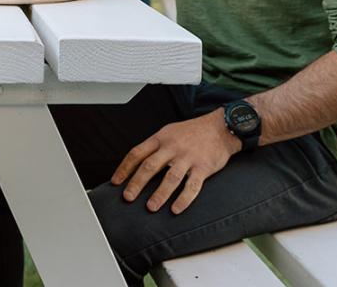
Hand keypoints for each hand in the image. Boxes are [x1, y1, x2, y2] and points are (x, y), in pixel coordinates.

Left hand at [110, 110, 239, 213]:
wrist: (221, 127)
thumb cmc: (192, 132)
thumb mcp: (169, 132)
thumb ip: (154, 147)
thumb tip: (136, 165)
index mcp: (160, 139)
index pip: (137, 153)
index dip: (124, 168)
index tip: (115, 182)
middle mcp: (172, 147)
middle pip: (150, 166)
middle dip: (137, 183)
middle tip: (128, 198)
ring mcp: (188, 157)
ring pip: (171, 178)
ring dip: (160, 194)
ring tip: (151, 207)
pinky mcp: (203, 167)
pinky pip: (192, 185)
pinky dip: (184, 199)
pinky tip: (176, 209)